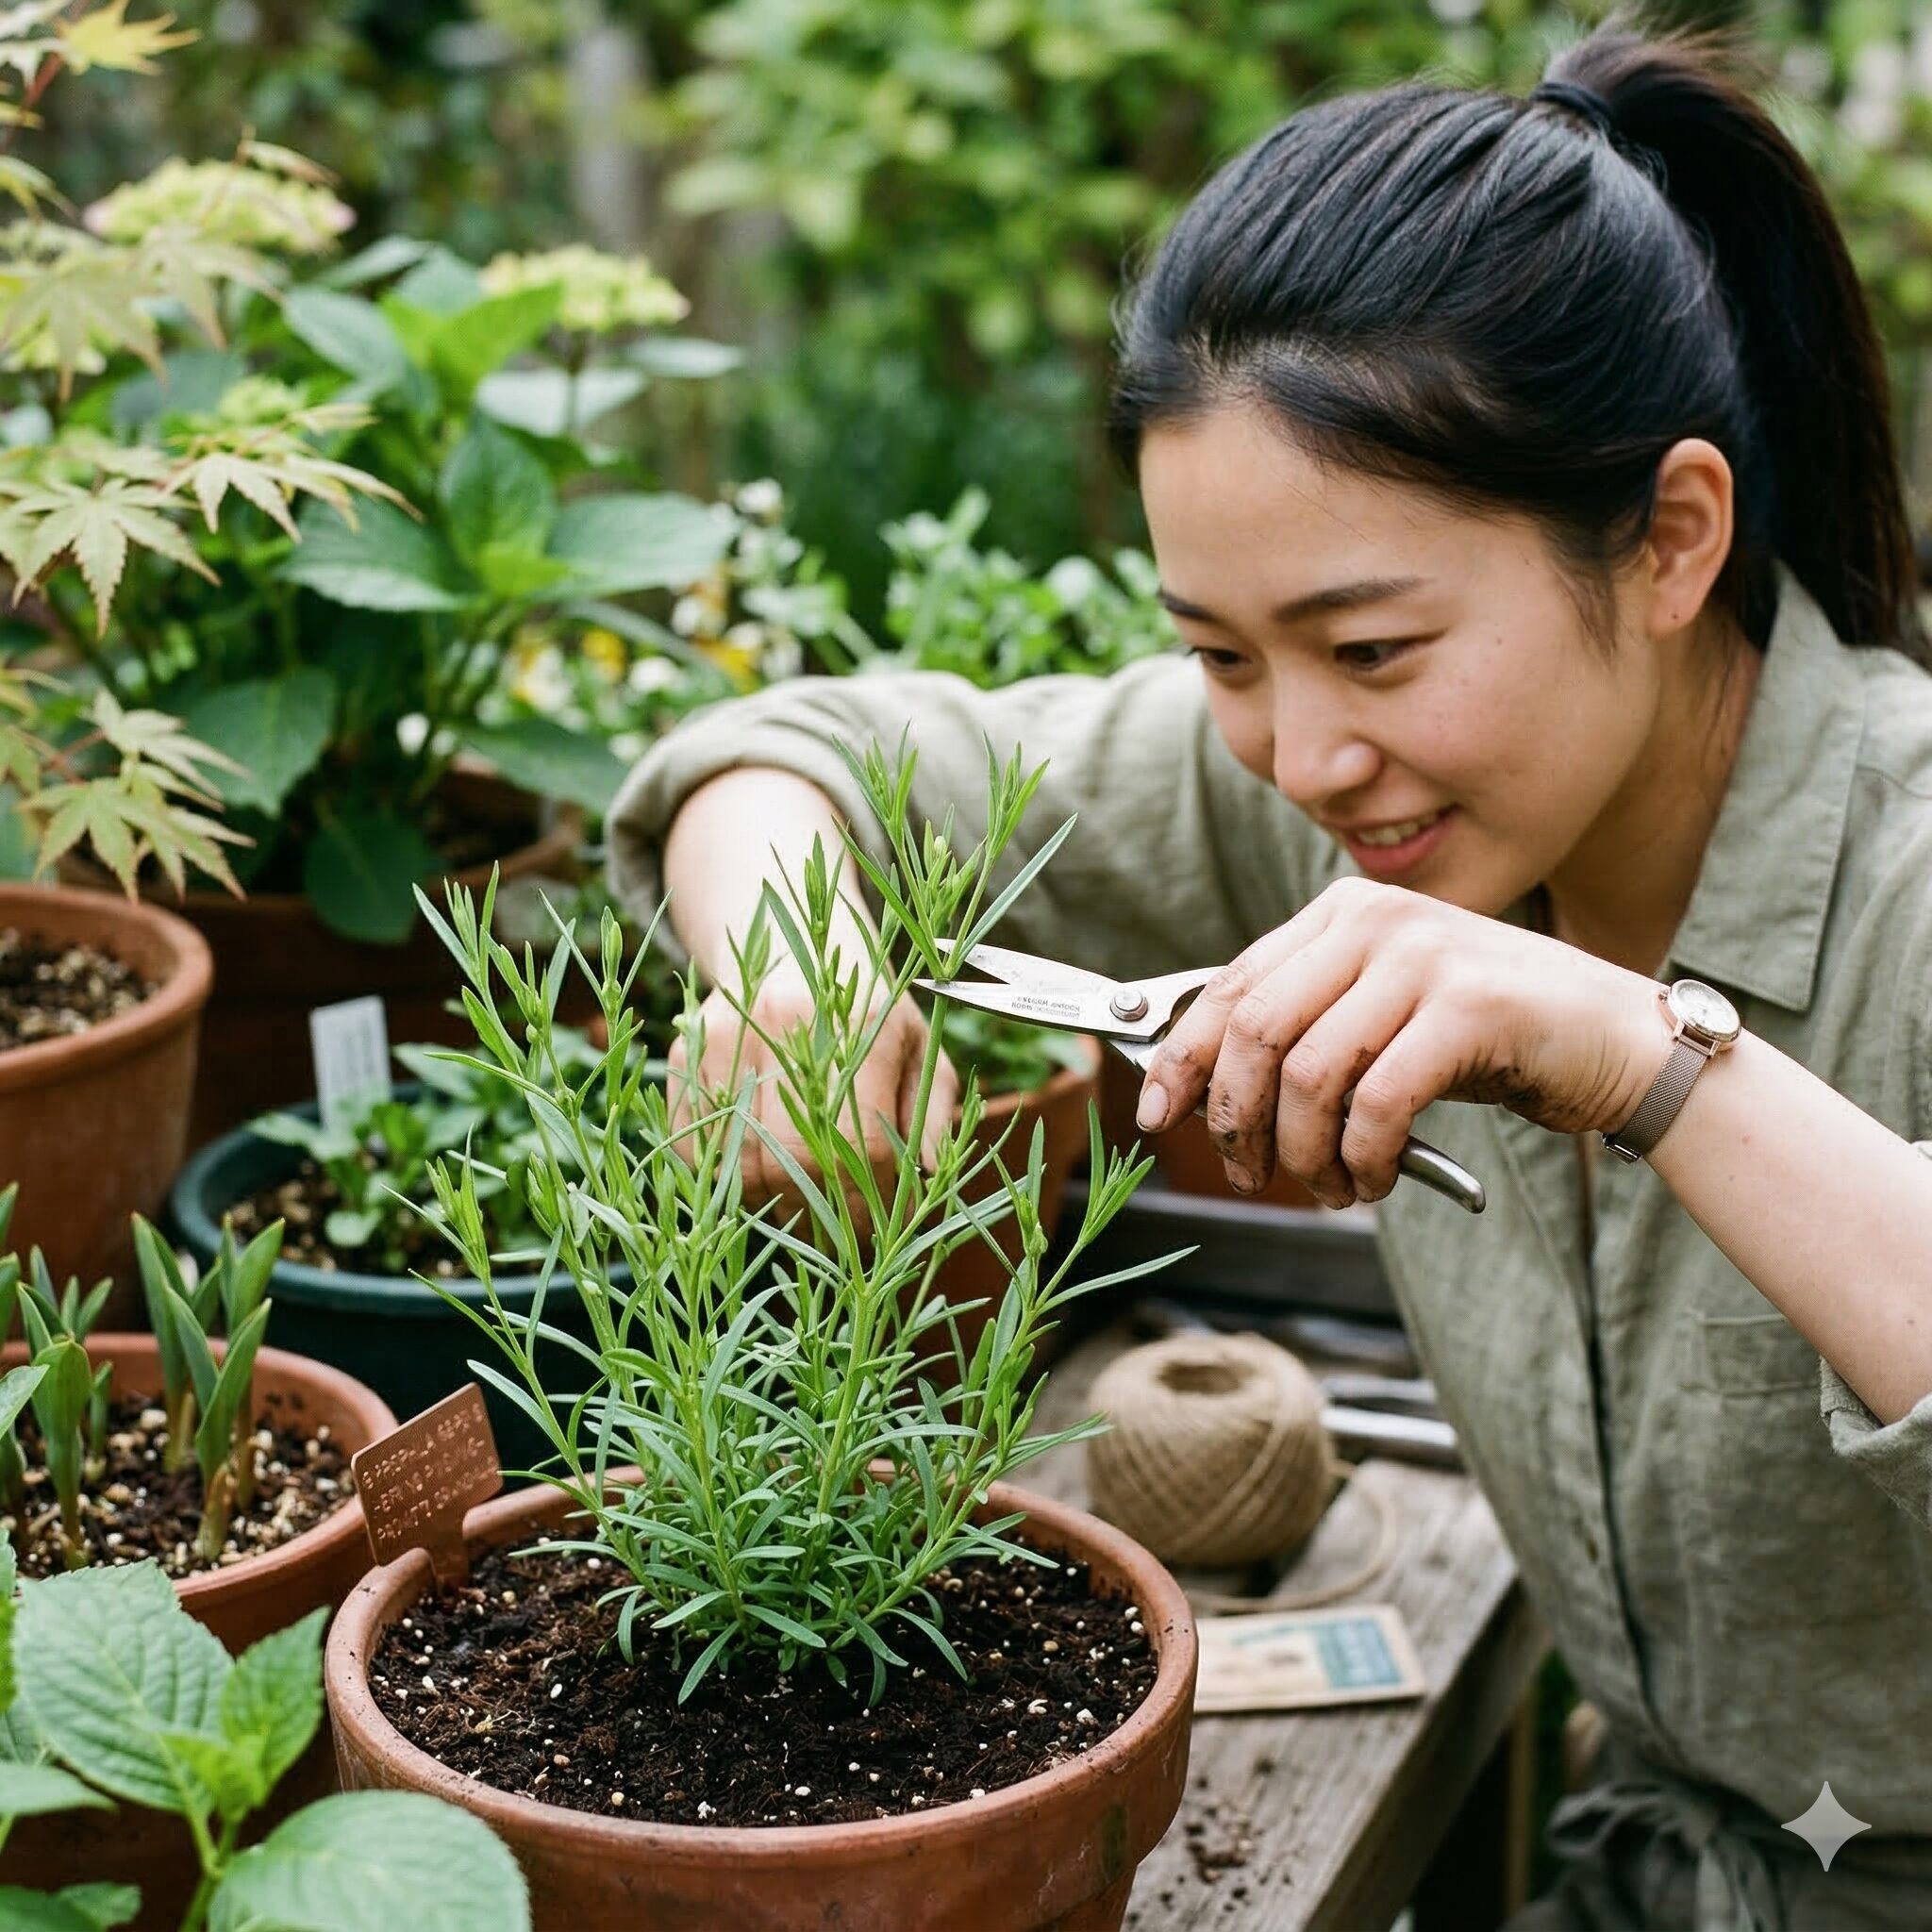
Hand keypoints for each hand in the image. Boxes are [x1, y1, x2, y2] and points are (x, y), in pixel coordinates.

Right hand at [667, 959, 959, 1228]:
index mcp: (860, 1021)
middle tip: (836, 1229)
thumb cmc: (867, 1013)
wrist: (791, 947)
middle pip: (795, 1155)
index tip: (880, 1225)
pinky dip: (723, 1177)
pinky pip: (695, 1145)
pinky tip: (755, 1174)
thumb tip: (923, 1178)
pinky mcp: (687, 1051)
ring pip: (740, 1159)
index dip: (869, 1196)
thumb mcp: (917, 1049)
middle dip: (819, 1207)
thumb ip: (929, 1111)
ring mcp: (729, 1034)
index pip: (860, 1139)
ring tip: (798, 1203)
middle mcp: (789, 1021)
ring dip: (771, 1199)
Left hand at [1136, 877, 1666, 1207]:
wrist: (1617, 1039)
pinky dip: (1360, 1157)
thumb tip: (1198, 1088)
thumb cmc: (1488, 1038)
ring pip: (1309, 1073)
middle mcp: (1376, 921)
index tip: (1153, 1115)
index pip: (1229, 986)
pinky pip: (1376, 1102)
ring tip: (1331, 1188)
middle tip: (1252, 1175)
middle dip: (1236, 1118)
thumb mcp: (1382, 1016)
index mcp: (1342, 914)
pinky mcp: (1470, 1009)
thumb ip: (1305, 1030)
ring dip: (1304, 1153)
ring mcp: (1424, 959)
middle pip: (1254, 1029)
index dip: (1180, 1056)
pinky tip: (1372, 1180)